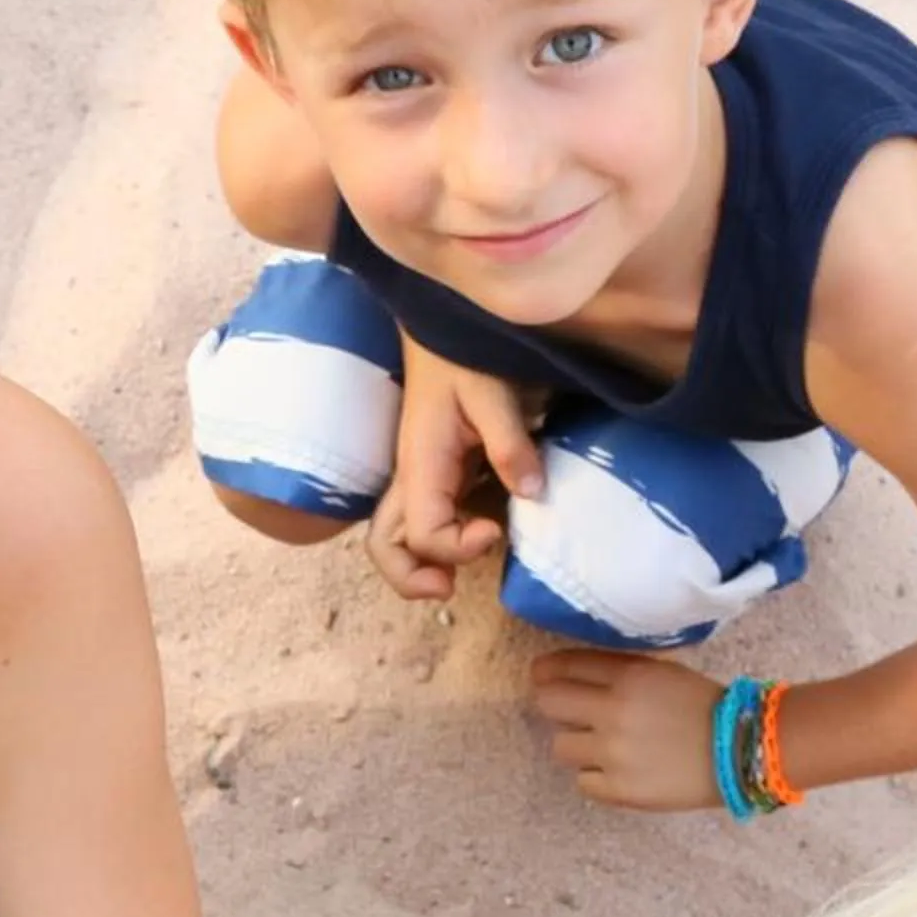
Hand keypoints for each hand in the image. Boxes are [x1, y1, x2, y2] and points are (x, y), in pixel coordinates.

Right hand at [366, 343, 542, 603]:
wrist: (442, 326)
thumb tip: (532, 493)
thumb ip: (510, 443)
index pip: (422, 531)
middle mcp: (408, 477)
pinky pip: (417, 522)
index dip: (456, 546)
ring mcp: (415, 478)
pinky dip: (431, 546)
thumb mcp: (491, 392)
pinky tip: (467, 541)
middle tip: (449, 589)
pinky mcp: (429, 474)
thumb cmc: (463, 355)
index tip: (495, 530)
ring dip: (416, 566)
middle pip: (384, 545)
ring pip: (392, 538)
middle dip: (409, 578)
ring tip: (452, 579)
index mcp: (421, 463)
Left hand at [525, 651, 721, 807]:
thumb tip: (571, 674)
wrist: (742, 750)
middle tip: (568, 713)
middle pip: (548, 703)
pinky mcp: (619, 790)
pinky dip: (596, 777)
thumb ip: (619, 671)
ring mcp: (613, 754)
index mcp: (627, 677)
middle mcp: (613, 712)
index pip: (565, 666)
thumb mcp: (662, 672)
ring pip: (560, 747)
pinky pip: (582, 782)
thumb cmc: (705, 706)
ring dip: (577, 745)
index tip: (543, 676)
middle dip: (554, 705)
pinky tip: (619, 771)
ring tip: (602, 747)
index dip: (547, 671)